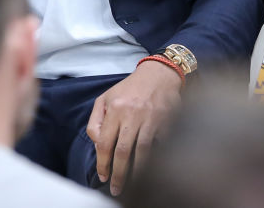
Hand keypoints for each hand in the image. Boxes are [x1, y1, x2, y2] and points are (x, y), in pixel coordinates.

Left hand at [86, 61, 182, 195]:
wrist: (159, 75)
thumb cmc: (129, 88)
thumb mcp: (106, 98)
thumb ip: (96, 120)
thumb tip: (96, 143)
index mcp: (114, 109)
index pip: (104, 142)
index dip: (102, 162)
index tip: (102, 175)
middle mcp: (132, 115)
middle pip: (123, 152)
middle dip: (118, 174)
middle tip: (116, 188)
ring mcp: (150, 120)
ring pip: (142, 152)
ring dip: (137, 172)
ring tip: (132, 184)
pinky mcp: (167, 123)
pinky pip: (160, 146)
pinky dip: (155, 159)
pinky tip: (150, 170)